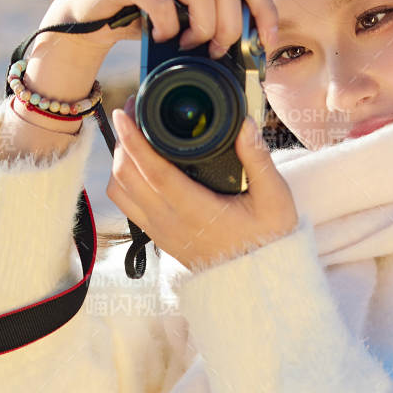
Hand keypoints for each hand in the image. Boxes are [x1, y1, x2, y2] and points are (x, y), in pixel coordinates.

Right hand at [36, 0, 283, 66]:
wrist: (91, 16)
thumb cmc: (145, 10)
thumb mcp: (191, 1)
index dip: (264, 11)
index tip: (266, 44)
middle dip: (229, 28)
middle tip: (216, 51)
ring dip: (201, 30)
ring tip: (190, 46)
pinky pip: (163, 3)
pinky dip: (167, 29)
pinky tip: (161, 38)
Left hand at [106, 97, 299, 274]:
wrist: (257, 280)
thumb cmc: (267, 239)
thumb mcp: (274, 199)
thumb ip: (259, 160)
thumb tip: (244, 124)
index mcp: (195, 211)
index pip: (153, 172)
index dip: (134, 141)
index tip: (124, 114)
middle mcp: (169, 222)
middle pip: (126, 177)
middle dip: (122, 141)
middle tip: (132, 112)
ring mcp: (159, 230)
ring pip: (119, 191)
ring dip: (118, 161)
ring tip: (132, 136)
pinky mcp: (157, 235)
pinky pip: (126, 205)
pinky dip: (122, 180)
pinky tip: (137, 164)